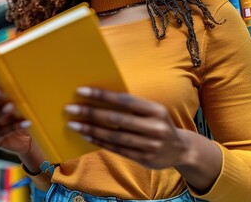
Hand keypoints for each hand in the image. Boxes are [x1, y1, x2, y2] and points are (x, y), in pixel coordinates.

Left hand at [65, 87, 191, 169]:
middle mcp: (155, 127)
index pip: (125, 100)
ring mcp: (150, 145)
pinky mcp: (144, 158)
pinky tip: (86, 136)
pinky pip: (117, 149)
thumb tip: (98, 98)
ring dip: (91, 129)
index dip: (102, 96)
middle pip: (117, 119)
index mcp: (156, 110)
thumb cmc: (157, 123)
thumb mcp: (152, 111)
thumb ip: (131, 106)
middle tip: (70, 109)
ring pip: (114, 136)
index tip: (81, 91)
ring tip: (73, 125)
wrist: (181, 149)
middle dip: (90, 113)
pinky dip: (100, 142)